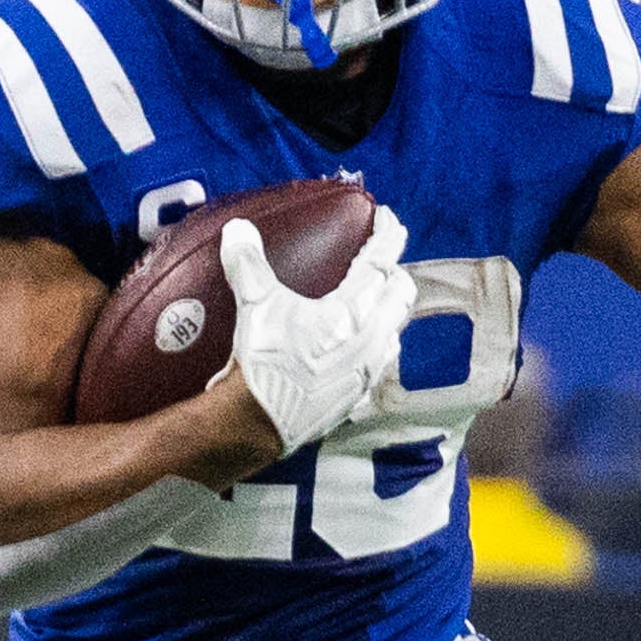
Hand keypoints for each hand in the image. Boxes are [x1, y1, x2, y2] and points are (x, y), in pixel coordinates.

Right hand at [216, 206, 415, 453]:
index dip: (388, 233)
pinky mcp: (357, 394)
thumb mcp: (255, 304)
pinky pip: (380, 362)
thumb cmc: (264, 362)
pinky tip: (357, 347)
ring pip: (396, 329)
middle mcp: (372, 338)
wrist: (260, 423)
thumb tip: (238, 229)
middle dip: (394, 273)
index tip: (387, 217)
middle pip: (402, 293)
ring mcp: (368, 369)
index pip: (383, 260)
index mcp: (354, 309)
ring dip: (389, 311)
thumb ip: (248, 262)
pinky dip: (375, 345)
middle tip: (377, 262)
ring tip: (371, 303)